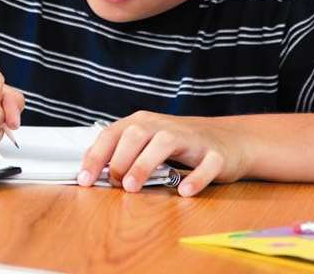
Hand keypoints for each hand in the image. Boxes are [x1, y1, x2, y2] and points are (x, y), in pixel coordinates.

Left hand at [77, 111, 251, 196]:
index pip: (112, 134)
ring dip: (144, 164)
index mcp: (143, 122)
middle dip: (120, 159)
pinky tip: (184, 191)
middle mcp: (164, 126)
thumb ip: (121, 154)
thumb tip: (90, 172)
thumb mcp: (147, 143)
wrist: (229, 139)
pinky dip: (195, 178)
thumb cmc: (179, 144)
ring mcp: (191, 138)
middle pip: (135, 134)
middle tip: (114, 184)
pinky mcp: (216, 154)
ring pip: (164, 143)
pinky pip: (206, 164)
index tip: (84, 178)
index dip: (96, 156)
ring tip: (132, 187)